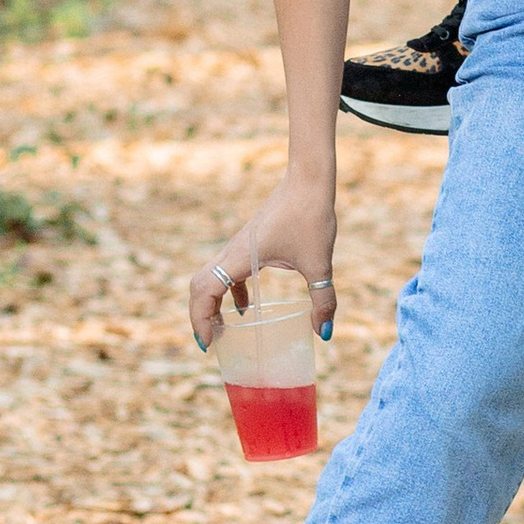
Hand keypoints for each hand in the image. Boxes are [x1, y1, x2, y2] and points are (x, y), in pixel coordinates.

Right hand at [190, 173, 336, 352]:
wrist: (309, 179)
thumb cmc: (311, 216)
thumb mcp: (319, 263)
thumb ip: (322, 299)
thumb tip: (324, 333)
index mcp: (241, 256)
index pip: (204, 291)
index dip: (200, 319)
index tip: (209, 343)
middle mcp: (233, 250)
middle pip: (199, 286)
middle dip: (199, 315)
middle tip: (211, 342)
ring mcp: (239, 245)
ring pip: (210, 277)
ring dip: (210, 304)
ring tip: (221, 331)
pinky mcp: (250, 242)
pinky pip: (228, 271)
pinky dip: (229, 292)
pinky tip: (245, 308)